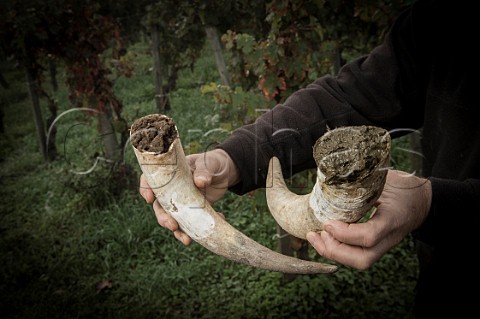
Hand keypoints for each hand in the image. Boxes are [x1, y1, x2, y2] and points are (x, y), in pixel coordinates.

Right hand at [139, 148, 239, 245]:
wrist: (224, 173)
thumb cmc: (212, 164)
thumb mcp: (209, 164)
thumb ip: (204, 171)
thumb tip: (200, 182)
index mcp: (170, 175)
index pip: (151, 180)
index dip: (146, 189)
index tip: (149, 199)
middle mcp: (172, 191)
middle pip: (160, 207)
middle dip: (163, 219)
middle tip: (173, 226)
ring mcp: (182, 204)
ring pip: (173, 220)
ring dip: (178, 232)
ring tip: (187, 241)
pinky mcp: (193, 213)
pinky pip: (191, 225)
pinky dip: (200, 230)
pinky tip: (214, 225)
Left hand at [306, 169, 431, 269]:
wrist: (422, 201)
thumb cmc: (402, 187)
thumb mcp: (385, 180)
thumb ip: (362, 182)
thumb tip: (333, 177)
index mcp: (393, 218)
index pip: (369, 235)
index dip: (345, 233)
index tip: (328, 222)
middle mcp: (389, 237)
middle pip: (362, 259)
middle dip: (334, 251)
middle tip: (316, 234)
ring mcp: (384, 244)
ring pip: (359, 261)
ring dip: (333, 253)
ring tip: (315, 237)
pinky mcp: (377, 246)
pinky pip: (357, 255)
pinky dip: (338, 250)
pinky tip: (324, 238)